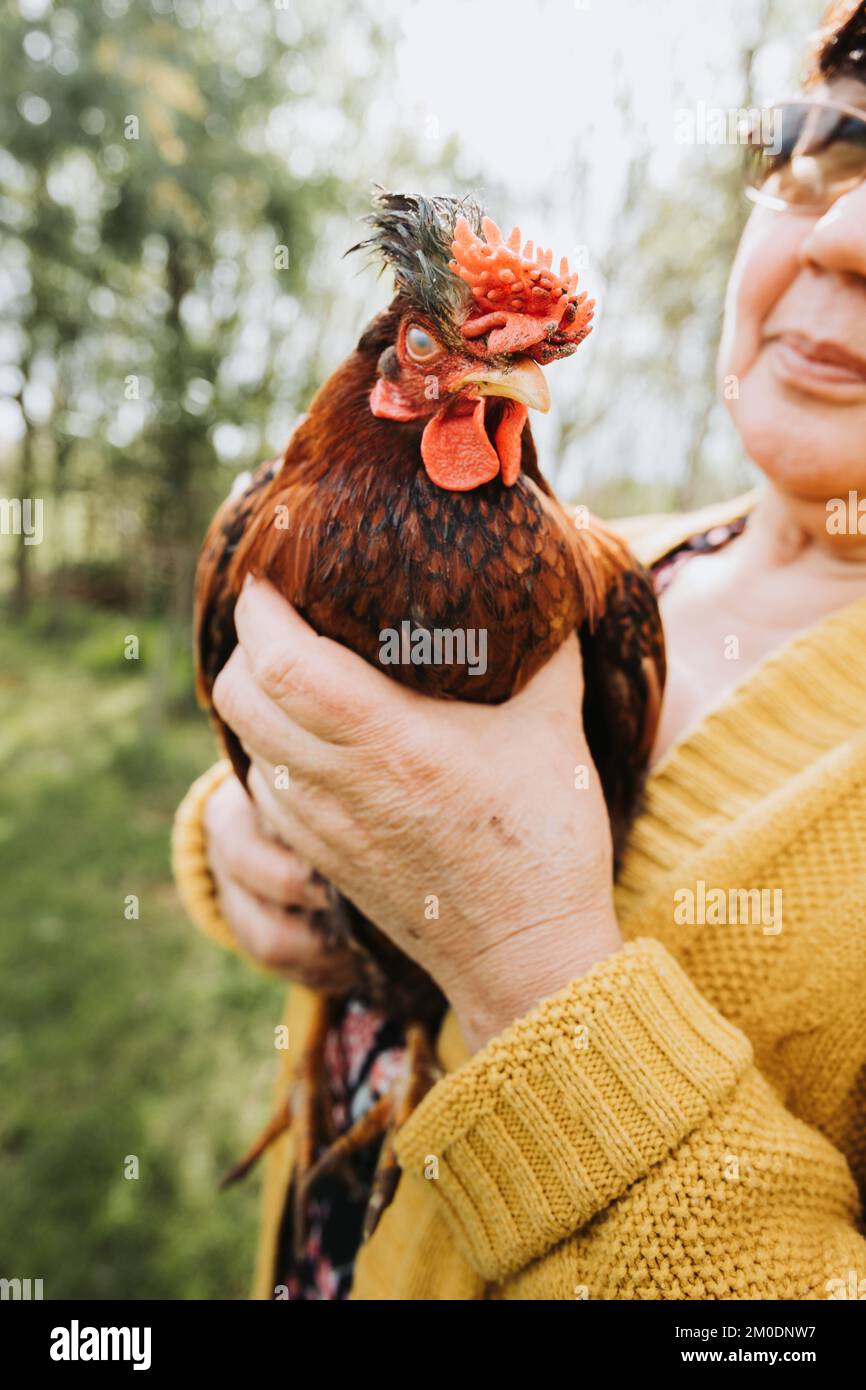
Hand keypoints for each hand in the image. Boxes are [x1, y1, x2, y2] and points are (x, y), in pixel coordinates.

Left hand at [213, 579, 622, 1050]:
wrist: (524, 957)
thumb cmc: (544, 841)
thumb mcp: (555, 730)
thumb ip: (548, 650)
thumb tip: (551, 579)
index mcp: (391, 743)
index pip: (281, 662)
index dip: (259, 611)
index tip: (274, 576)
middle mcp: (341, 783)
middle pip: (241, 696)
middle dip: (246, 646)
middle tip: (279, 615)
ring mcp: (323, 827)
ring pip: (246, 745)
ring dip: (253, 698)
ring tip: (289, 667)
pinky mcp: (322, 858)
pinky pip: (265, 790)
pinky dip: (268, 751)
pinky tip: (305, 738)